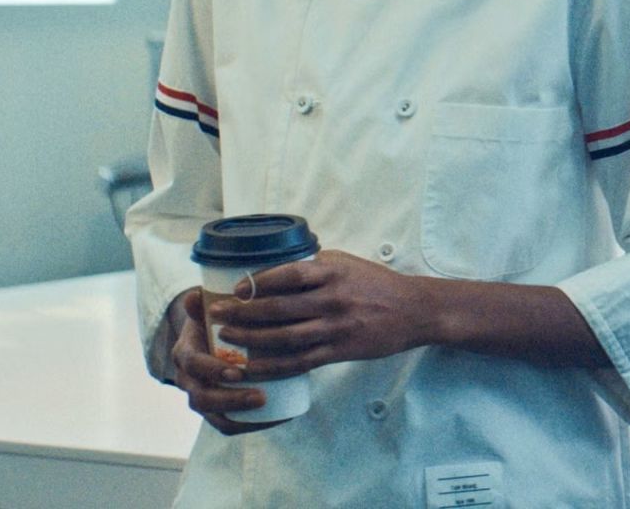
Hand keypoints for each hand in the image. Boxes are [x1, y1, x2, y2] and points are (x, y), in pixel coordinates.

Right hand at [165, 288, 280, 434]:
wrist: (212, 336)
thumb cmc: (218, 320)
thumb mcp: (211, 308)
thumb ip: (204, 302)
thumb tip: (196, 295)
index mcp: (185, 352)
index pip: (193, 365)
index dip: (212, 370)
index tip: (238, 372)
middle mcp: (189, 379)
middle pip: (201, 398)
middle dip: (230, 400)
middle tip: (260, 396)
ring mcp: (201, 396)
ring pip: (213, 416)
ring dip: (239, 416)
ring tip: (268, 407)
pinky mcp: (217, 409)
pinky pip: (228, 425)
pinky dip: (249, 425)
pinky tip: (277, 419)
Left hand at [203, 250, 432, 380]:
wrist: (414, 310)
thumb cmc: (377, 283)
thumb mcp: (347, 263)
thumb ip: (314, 266)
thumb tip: (275, 269)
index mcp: (332, 272)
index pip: (286, 275)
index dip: (255, 282)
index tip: (233, 289)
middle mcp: (332, 298)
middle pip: (277, 308)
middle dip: (241, 312)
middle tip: (216, 315)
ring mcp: (336, 327)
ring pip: (283, 336)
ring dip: (249, 339)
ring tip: (226, 338)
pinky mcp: (339, 350)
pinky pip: (299, 361)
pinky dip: (271, 366)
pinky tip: (252, 367)